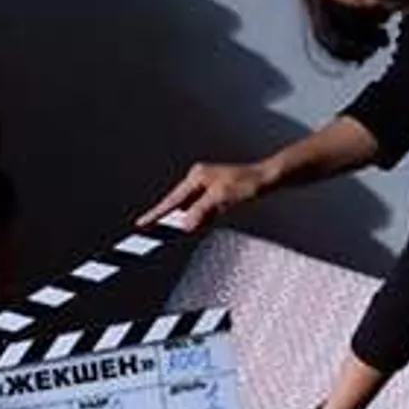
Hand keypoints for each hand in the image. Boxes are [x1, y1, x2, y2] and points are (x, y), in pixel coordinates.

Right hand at [138, 159, 270, 230]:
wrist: (267, 178)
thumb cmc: (247, 183)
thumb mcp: (221, 198)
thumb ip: (201, 211)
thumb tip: (185, 225)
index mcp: (196, 176)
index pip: (172, 200)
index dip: (156, 213)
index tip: (142, 224)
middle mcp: (198, 179)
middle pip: (179, 205)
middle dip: (171, 219)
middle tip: (155, 231)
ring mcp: (206, 187)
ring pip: (191, 209)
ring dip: (191, 219)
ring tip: (190, 222)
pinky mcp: (214, 195)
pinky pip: (202, 210)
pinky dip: (202, 218)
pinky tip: (209, 218)